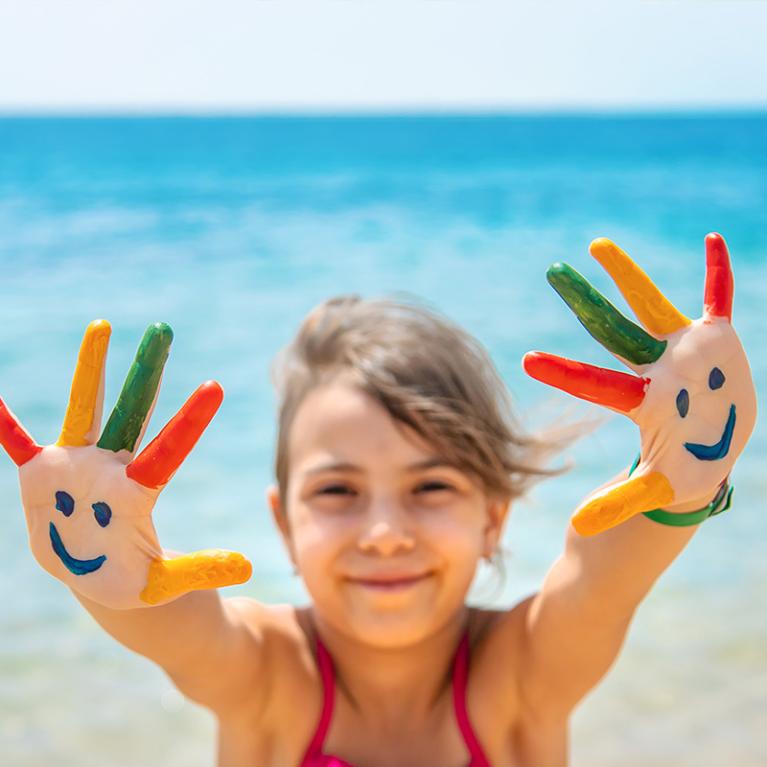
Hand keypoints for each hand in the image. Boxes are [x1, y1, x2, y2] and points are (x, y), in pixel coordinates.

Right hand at [0, 321, 251, 607]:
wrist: (93, 578)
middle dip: (147, 369)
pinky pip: (19, 442)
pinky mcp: (44, 473)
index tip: (216, 387)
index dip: (190, 420)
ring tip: (104, 326)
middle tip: (165, 329)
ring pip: (85, 407)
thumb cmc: (131, 580)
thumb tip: (247, 567)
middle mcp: (113, 465)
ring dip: (91, 368)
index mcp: (140, 489)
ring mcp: (78, 464)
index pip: (170, 448)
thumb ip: (199, 571)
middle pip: (132, 409)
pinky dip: (4, 424)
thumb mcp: (163, 583)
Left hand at [523, 233, 756, 535]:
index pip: (596, 385)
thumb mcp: (654, 492)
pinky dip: (718, 274)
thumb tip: (579, 526)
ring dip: (626, 275)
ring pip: (650, 304)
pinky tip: (713, 240)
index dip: (565, 373)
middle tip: (553, 270)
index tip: (527, 361)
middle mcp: (655, 370)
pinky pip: (719, 300)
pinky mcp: (715, 341)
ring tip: (595, 245)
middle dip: (587, 301)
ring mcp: (683, 352)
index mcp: (641, 403)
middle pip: (614, 329)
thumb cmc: (680, 477)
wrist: (710, 457)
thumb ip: (620, 502)